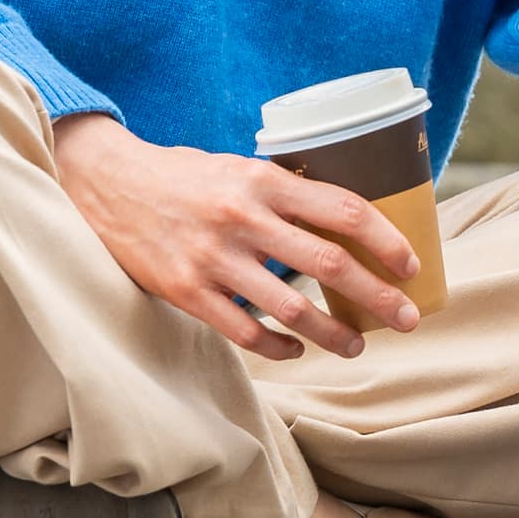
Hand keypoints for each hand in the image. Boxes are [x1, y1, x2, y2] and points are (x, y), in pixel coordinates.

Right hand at [51, 114, 422, 362]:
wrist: (107, 185)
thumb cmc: (185, 177)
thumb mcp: (238, 167)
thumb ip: (284, 193)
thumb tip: (346, 223)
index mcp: (264, 180)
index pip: (345, 210)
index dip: (387, 241)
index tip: (411, 266)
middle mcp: (244, 218)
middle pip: (330, 264)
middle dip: (379, 296)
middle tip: (408, 319)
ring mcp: (214, 258)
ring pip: (292, 308)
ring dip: (334, 334)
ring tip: (358, 346)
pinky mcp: (187, 292)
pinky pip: (246, 331)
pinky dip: (278, 346)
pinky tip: (296, 350)